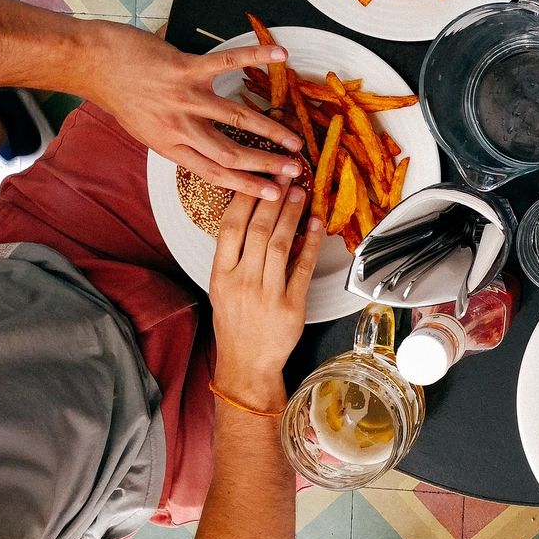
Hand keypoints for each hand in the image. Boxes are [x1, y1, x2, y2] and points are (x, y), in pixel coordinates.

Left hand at [87, 21, 302, 199]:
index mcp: (170, 146)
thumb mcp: (146, 130)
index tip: (273, 194)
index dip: (247, 185)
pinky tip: (280, 55)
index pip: (214, 173)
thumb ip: (178, 140)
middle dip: (266, 164)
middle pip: (231, 153)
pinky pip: (227, 63)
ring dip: (270, 130)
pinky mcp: (185, 68)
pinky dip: (255, 57)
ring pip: (236, 118)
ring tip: (295, 138)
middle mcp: (179, 126)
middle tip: (294, 170)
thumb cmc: (120, 95)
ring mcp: (184, 97)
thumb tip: (209, 150)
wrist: (92, 64)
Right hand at [209, 184, 322, 410]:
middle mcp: (242, 282)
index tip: (258, 178)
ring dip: (292, 215)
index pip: (230, 228)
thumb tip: (253, 216)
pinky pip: (303, 268)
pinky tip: (317, 224)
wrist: (247, 363)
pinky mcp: (291, 306)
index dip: (245, 199)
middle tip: (285, 175)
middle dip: (273, 199)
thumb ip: (234, 256)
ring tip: (300, 193)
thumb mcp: (222, 288)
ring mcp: (267, 294)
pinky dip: (312, 243)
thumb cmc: (235, 323)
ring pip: (281, 244)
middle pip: (258, 231)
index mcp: (221, 275)